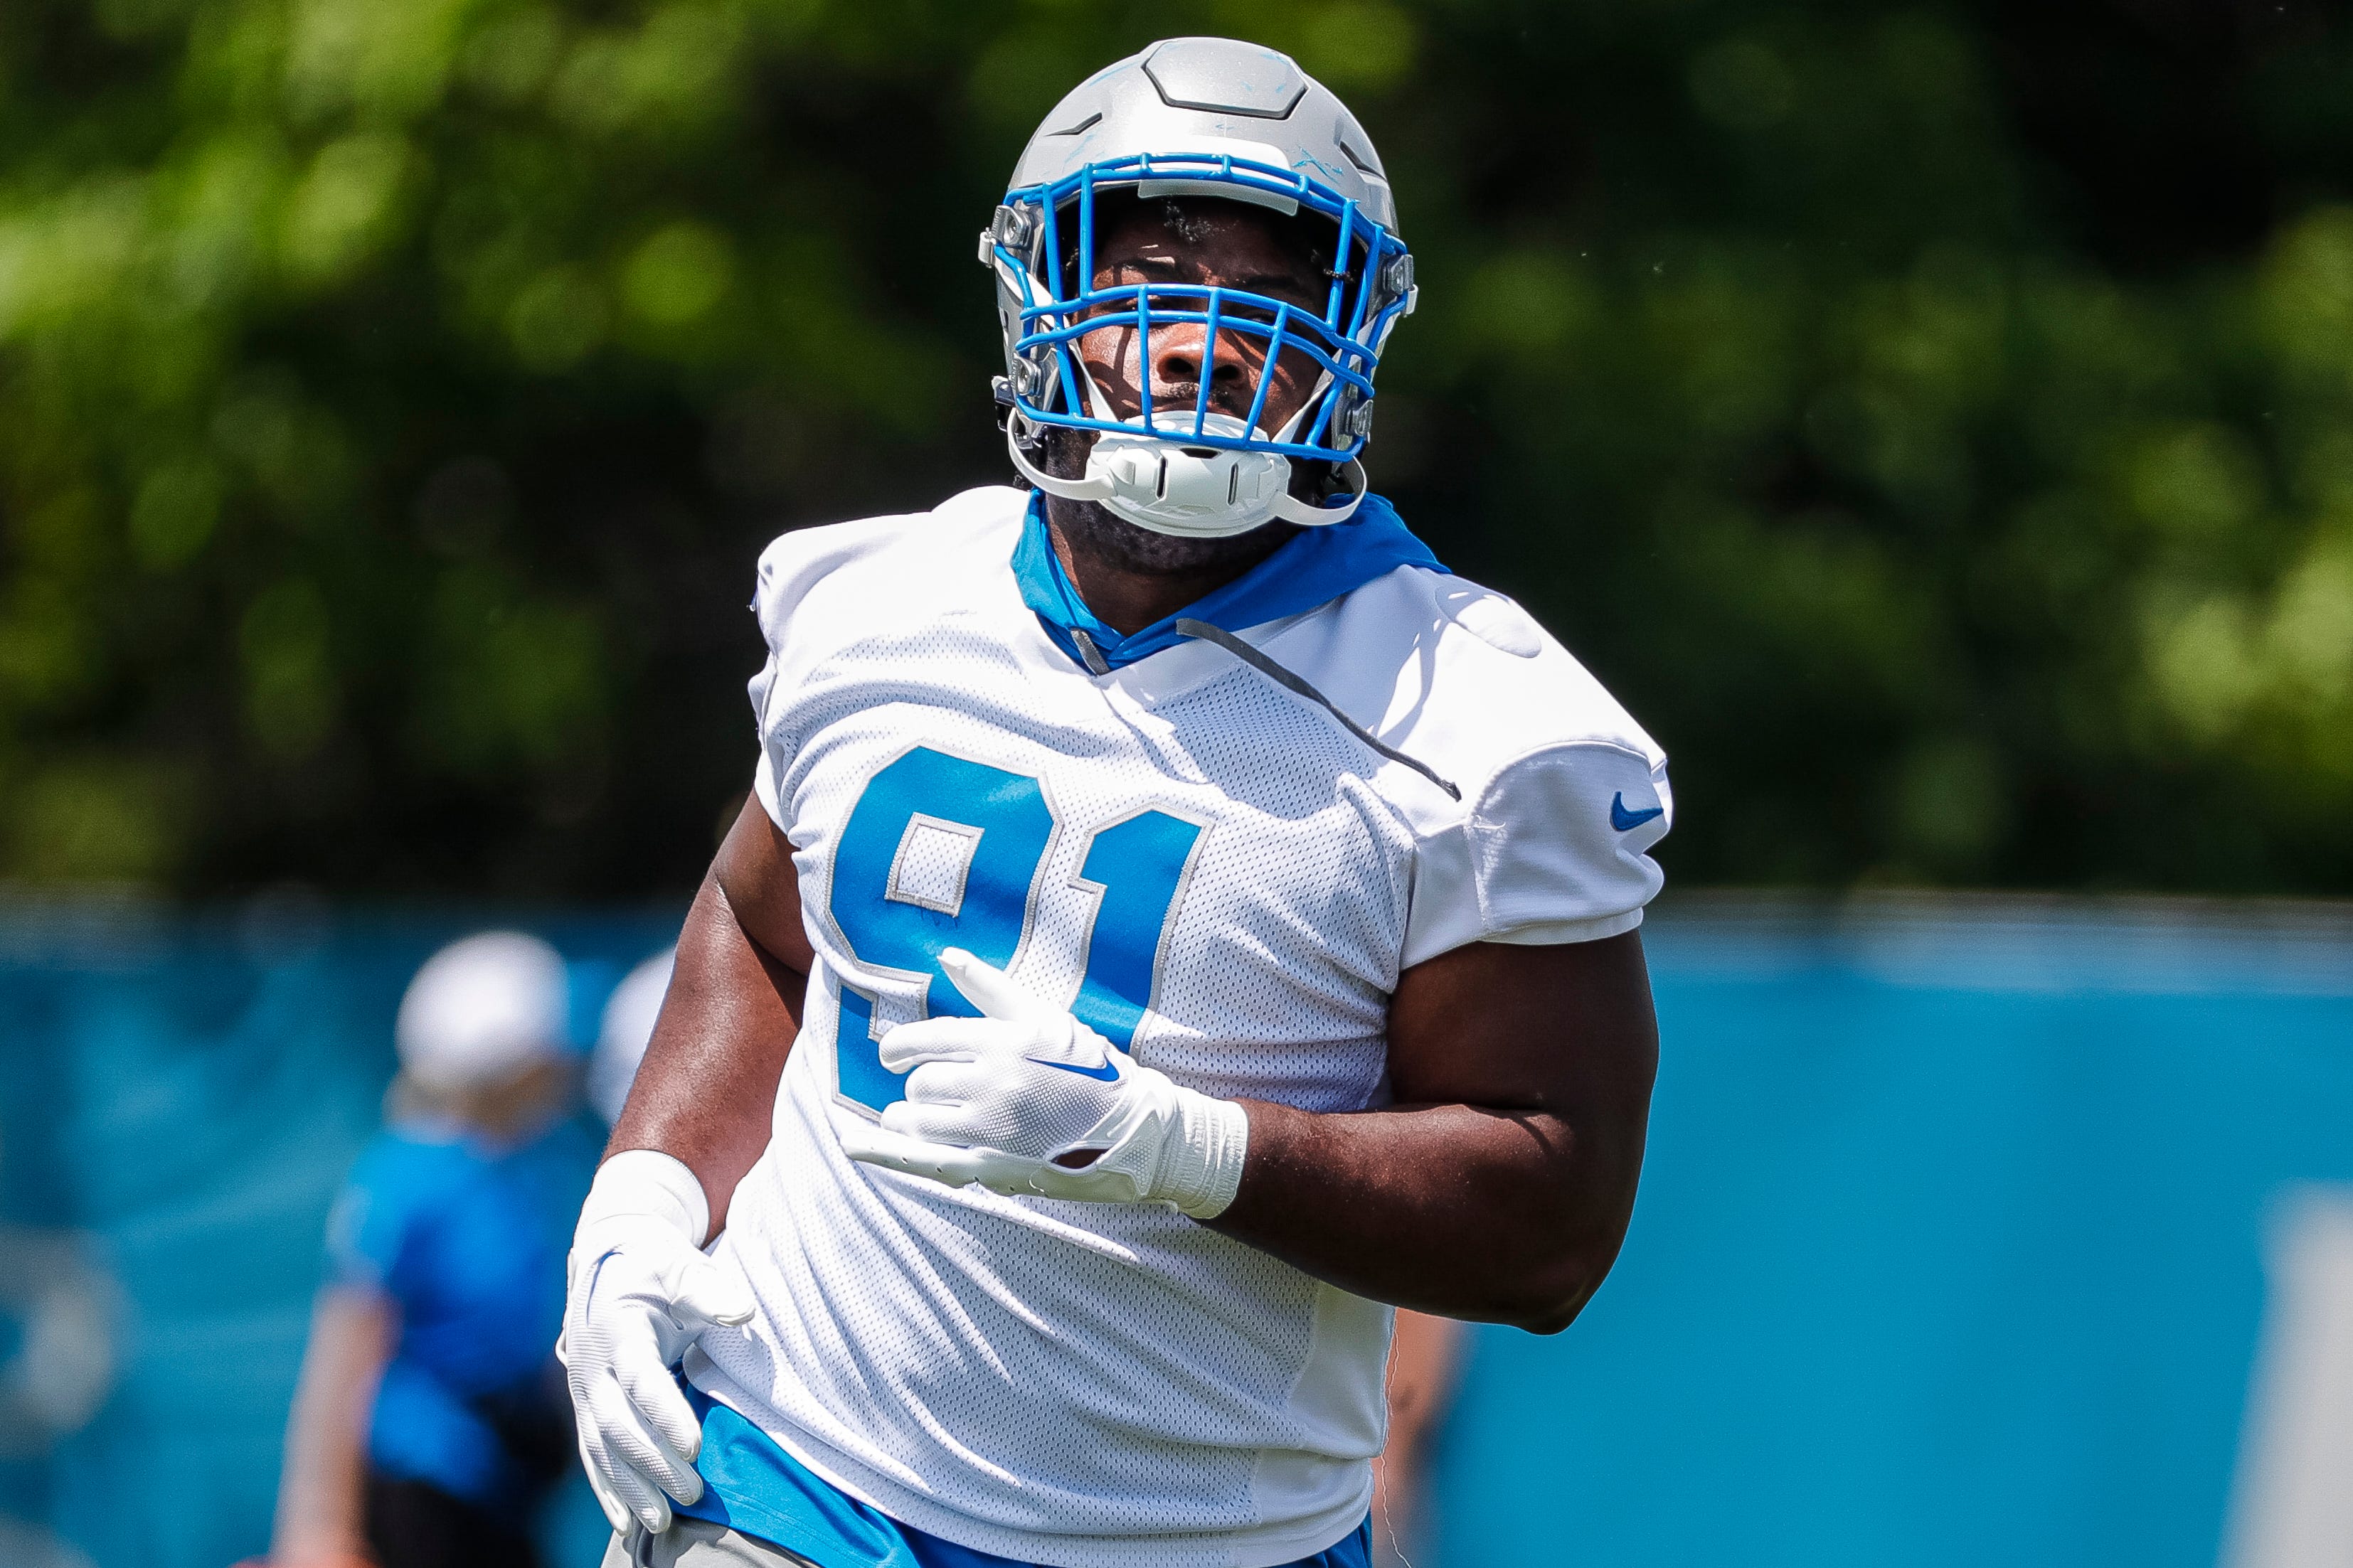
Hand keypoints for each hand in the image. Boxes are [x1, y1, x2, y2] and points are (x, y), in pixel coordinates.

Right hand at [559, 1152, 754, 1536]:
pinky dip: (607, 1490)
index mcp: (618, 1332)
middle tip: (692, 1492)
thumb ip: (708, 1289)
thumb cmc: (653, 1265)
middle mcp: (593, 1368)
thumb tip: (743, 1312)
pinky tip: (625, 1522)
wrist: (607, 1261)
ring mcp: (584, 1392)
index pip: (641, 1381)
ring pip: (601, 1450)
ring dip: (630, 1488)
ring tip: (663, 1522)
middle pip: (618, 1426)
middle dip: (652, 1464)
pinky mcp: (586, 1407)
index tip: (695, 1447)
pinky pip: (591, 1455)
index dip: (666, 1415)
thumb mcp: (680, 1266)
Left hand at [835, 949, 1248, 1218]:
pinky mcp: (991, 1168)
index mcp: (1003, 1043)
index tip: (893, 1053)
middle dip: (921, 1084)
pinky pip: (921, 1161)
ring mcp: (990, 1131)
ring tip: (924, 1114)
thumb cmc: (1088, 1068)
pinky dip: (880, 1151)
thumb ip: (991, 987)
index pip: (928, 1040)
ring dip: (912, 1116)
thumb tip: (947, 955)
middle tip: (935, 1087)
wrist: (1131, 1130)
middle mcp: (992, 1086)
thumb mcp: (1044, 1019)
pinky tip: (850, 1141)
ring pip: (919, 1121)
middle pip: (922, 1083)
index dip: (902, 1047)